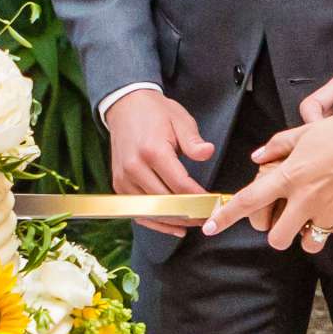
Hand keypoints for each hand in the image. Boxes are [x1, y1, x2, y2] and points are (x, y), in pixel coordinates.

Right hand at [104, 89, 214, 236]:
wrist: (126, 106)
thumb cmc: (156, 113)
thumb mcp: (180, 120)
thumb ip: (193, 141)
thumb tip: (208, 153)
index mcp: (152, 151)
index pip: (180, 185)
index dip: (199, 198)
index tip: (213, 203)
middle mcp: (135, 168)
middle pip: (166, 202)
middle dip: (189, 213)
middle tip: (209, 217)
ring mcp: (124, 179)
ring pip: (152, 211)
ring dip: (174, 221)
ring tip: (194, 224)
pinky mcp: (118, 185)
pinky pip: (138, 211)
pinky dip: (156, 222)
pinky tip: (174, 227)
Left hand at [203, 103, 332, 251]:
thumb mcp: (308, 130)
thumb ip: (279, 146)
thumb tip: (257, 158)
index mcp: (290, 176)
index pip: (249, 200)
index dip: (226, 217)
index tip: (210, 228)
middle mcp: (305, 199)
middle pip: (278, 238)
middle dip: (280, 234)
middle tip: (291, 221)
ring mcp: (330, 212)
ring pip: (310, 244)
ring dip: (311, 236)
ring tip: (320, 219)